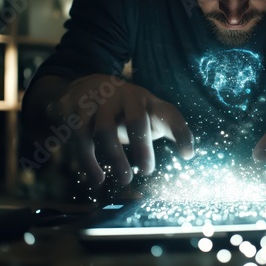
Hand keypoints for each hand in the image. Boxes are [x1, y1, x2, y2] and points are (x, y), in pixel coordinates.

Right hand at [55, 74, 193, 183]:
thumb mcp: (150, 114)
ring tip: (125, 179)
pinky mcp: (76, 112)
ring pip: (105, 130)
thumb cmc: (126, 108)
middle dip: (143, 147)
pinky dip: (89, 161)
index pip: (169, 114)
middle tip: (147, 171)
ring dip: (115, 157)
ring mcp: (99, 102)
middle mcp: (125, 96)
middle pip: (136, 120)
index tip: (187, 155)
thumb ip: (169, 129)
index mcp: (147, 100)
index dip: (181, 133)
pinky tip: (98, 179)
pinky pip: (81, 138)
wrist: (85, 86)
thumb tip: (189, 154)